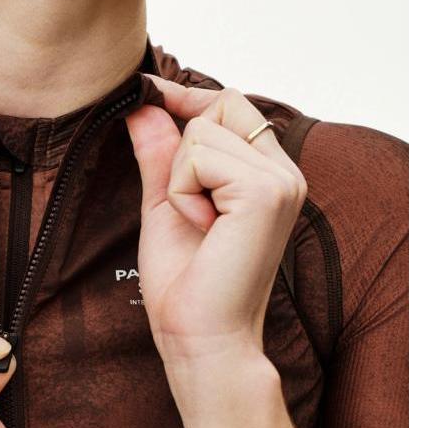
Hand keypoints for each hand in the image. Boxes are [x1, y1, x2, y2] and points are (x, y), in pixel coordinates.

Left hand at [123, 75, 308, 368]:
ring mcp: (281, 180)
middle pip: (221, 106)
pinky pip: (199, 155)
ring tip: (199, 224)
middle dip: (184, 150)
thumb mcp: (166, 203)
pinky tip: (203, 228)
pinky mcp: (265, 191)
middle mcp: (285, 172)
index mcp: (270, 174)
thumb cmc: (187, 283)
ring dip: (179, 179)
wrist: (200, 335)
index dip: (189, 98)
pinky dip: (182, 192)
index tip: (149, 92)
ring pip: (202, 132)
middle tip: (191, 208)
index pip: (232, 104)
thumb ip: (160, 153)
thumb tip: (142, 104)